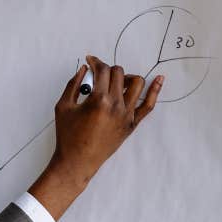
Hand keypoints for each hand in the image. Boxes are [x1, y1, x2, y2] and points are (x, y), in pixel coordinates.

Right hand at [28, 55, 160, 220]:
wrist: (77, 161)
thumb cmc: (68, 136)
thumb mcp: (63, 106)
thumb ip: (73, 84)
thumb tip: (84, 69)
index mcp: (98, 100)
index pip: (102, 70)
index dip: (96, 61)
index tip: (91, 60)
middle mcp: (115, 105)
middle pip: (119, 73)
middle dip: (108, 69)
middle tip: (99, 74)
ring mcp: (126, 115)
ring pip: (136, 83)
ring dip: (126, 76)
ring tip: (117, 81)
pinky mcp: (132, 124)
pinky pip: (148, 104)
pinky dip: (155, 90)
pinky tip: (159, 79)